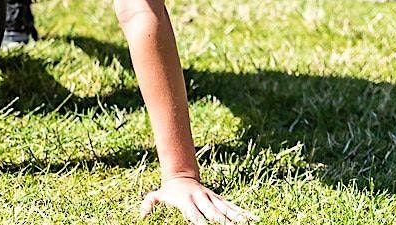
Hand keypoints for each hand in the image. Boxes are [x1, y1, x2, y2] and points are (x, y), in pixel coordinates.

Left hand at [140, 177, 254, 223]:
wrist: (181, 175)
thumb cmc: (169, 191)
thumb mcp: (158, 195)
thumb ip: (150, 203)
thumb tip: (141, 214)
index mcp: (188, 201)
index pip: (195, 215)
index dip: (200, 222)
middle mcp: (202, 199)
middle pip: (214, 212)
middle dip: (222, 221)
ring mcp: (212, 198)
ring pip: (227, 209)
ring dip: (238, 217)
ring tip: (250, 223)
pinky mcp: (219, 199)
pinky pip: (232, 206)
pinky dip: (243, 212)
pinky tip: (254, 218)